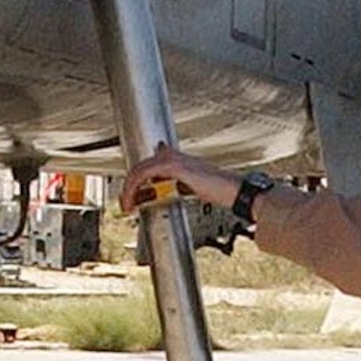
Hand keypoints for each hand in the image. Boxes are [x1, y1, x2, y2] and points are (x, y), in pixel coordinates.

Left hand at [119, 142, 240, 214]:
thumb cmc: (219, 191)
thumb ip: (178, 185)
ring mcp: (172, 158)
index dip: (136, 180)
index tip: (132, 197)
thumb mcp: (192, 188)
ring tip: (127, 206)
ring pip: (138, 170)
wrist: (233, 191)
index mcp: (177, 158)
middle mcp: (173, 154)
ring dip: (128, 189)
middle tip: (126, 204)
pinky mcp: (172, 166)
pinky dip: (133, 189)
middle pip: (140, 167)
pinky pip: (143, 174)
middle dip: (129, 187)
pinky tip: (132, 202)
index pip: (148, 164)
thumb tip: (165, 190)